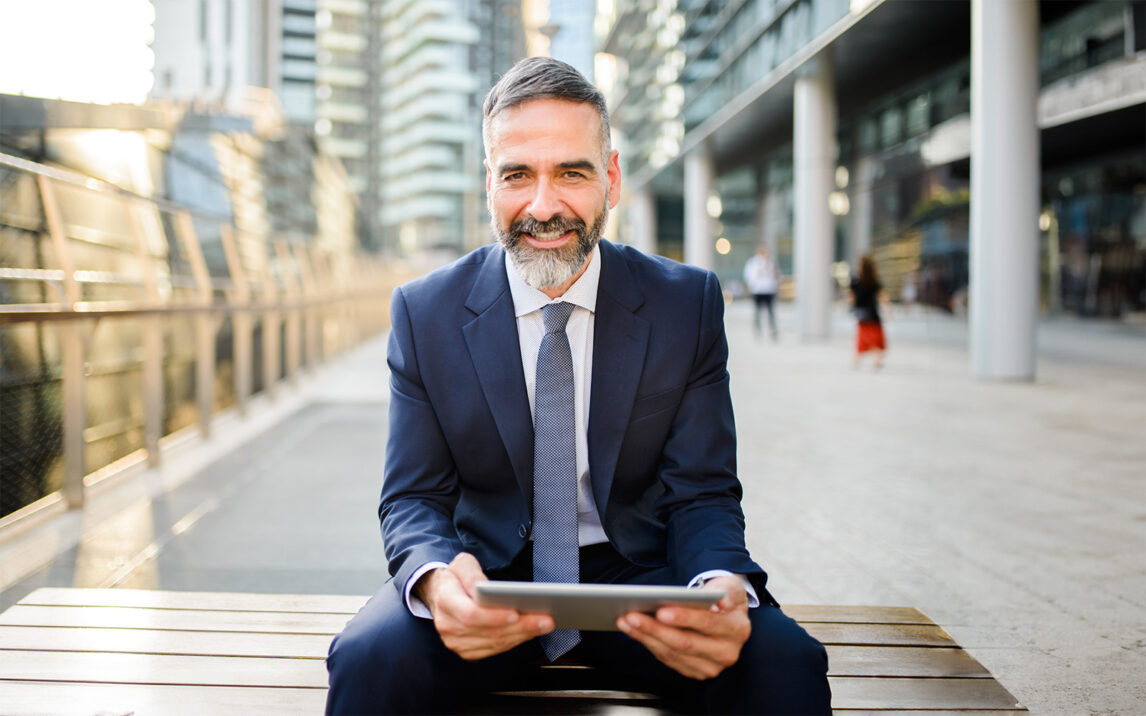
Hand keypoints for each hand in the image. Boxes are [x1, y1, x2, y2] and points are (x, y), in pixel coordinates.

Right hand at [415, 553, 553, 659]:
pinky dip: (515, 641)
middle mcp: (448, 626)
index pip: (470, 614)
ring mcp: (456, 642)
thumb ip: (472, 573)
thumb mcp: (462, 564)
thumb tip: (484, 588)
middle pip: (488, 632)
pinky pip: (494, 649)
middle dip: (520, 627)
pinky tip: (531, 631)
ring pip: (494, 643)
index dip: (494, 617)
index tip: (516, 613)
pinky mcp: (466, 651)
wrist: (440, 595)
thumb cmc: (456, 577)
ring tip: (544, 625)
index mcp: (445, 600)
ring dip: (522, 636)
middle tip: (546, 620)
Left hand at [616, 575, 750, 679]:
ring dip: (646, 636)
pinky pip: (668, 659)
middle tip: (633, 615)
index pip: (708, 623)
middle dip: (656, 629)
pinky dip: (648, 643)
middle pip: (685, 642)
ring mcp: (710, 665)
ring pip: (672, 653)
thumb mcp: (731, 586)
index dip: (684, 618)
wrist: (727, 616)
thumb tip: (721, 602)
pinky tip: (634, 630)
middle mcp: (726, 652)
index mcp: (737, 629)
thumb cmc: (724, 597)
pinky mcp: (695, 670)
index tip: (661, 611)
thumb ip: (727, 590)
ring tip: (626, 620)